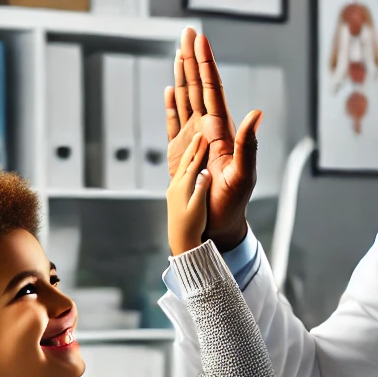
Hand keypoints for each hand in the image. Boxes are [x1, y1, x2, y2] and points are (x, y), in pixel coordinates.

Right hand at [163, 28, 261, 251]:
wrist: (218, 226)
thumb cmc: (232, 204)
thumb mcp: (243, 175)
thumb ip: (248, 144)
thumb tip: (255, 113)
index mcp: (221, 131)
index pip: (212, 90)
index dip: (206, 65)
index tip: (201, 41)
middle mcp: (208, 130)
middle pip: (198, 87)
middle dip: (192, 59)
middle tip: (187, 32)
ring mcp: (193, 140)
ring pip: (186, 99)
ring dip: (182, 75)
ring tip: (178, 51)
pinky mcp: (180, 153)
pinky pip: (174, 123)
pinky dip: (172, 105)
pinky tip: (171, 88)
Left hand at [167, 133, 211, 255]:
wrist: (181, 242)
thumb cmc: (192, 227)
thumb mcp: (199, 208)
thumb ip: (201, 188)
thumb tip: (205, 172)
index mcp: (183, 188)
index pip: (193, 164)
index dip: (199, 149)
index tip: (204, 136)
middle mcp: (175, 187)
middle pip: (185, 162)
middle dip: (193, 147)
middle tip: (198, 134)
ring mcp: (173, 191)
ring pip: (182, 167)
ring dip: (189, 154)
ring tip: (194, 144)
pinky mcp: (174, 196)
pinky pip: (180, 175)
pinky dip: (185, 165)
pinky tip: (187, 163)